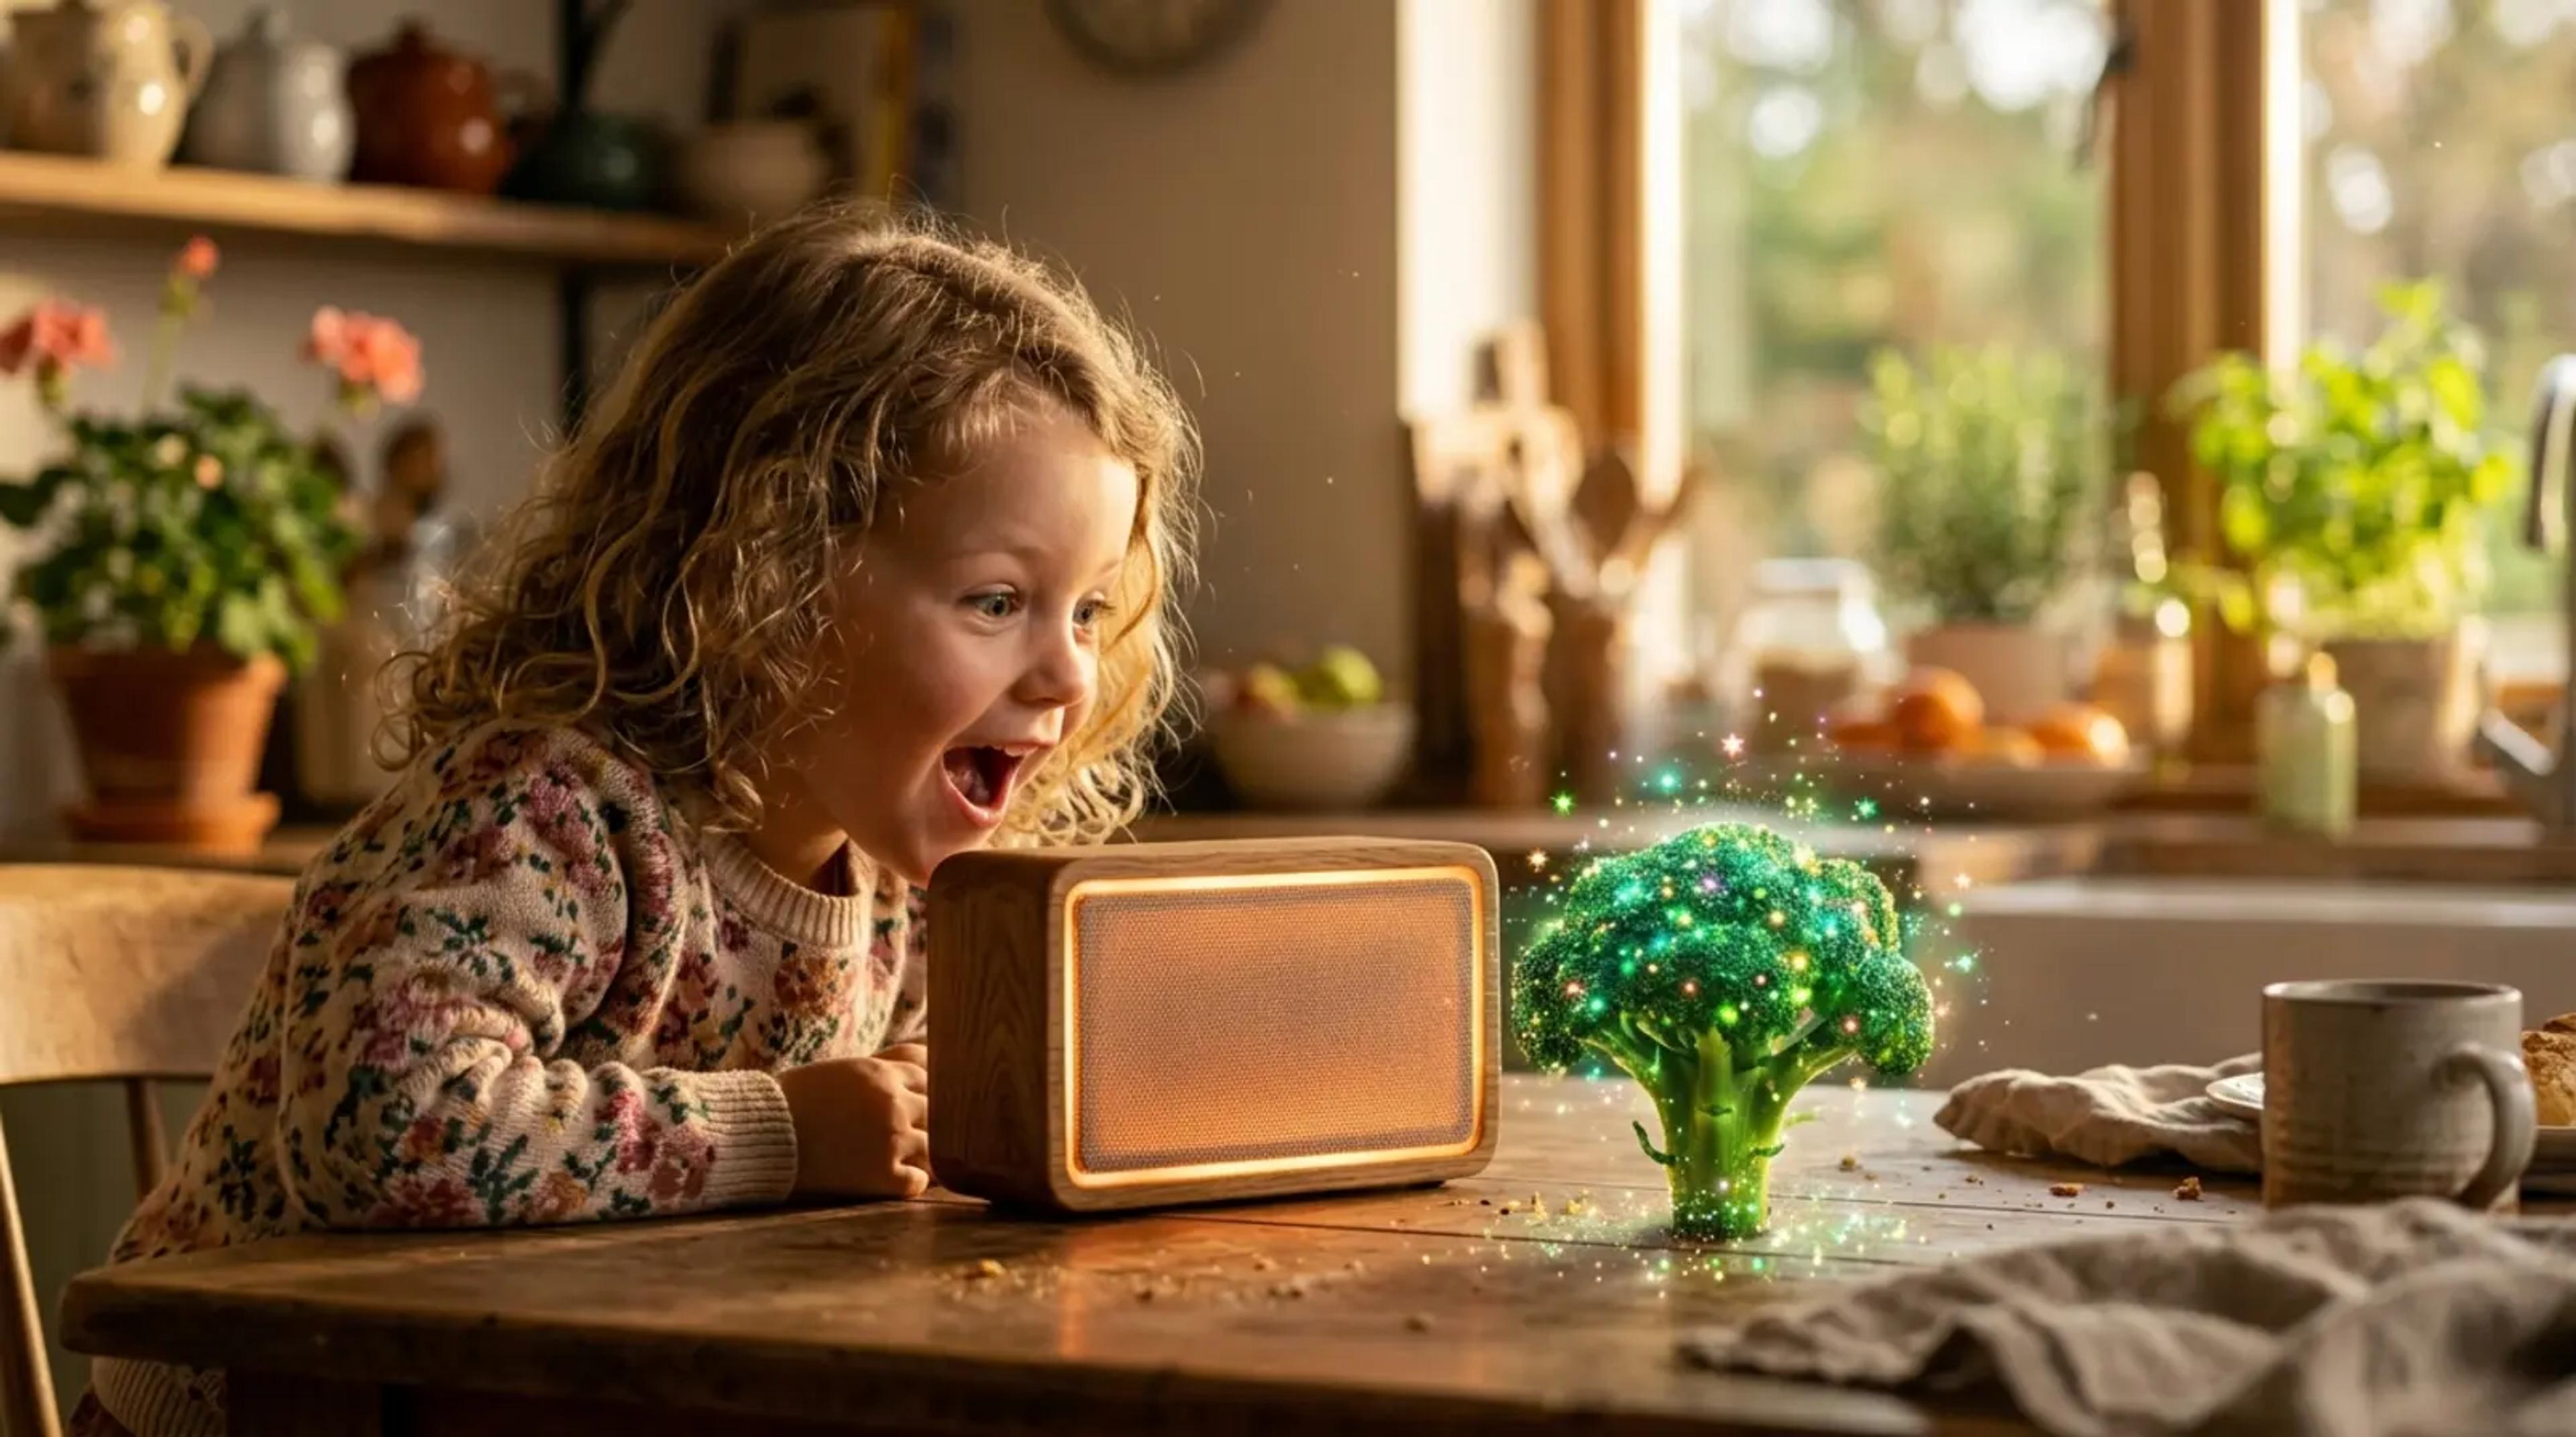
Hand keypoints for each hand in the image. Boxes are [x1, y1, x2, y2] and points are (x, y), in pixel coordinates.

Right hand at [776, 1044, 928, 1199]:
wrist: (759, 1134)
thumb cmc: (795, 1100)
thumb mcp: (842, 1070)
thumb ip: (881, 1067)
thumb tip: (923, 1055)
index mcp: (882, 1073)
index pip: (932, 1075)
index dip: (930, 1090)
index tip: (924, 1102)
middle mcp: (892, 1103)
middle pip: (940, 1110)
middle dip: (933, 1121)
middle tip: (918, 1132)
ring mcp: (891, 1139)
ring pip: (935, 1146)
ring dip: (925, 1153)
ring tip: (908, 1157)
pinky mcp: (881, 1175)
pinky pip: (919, 1182)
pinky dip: (913, 1182)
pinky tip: (896, 1178)